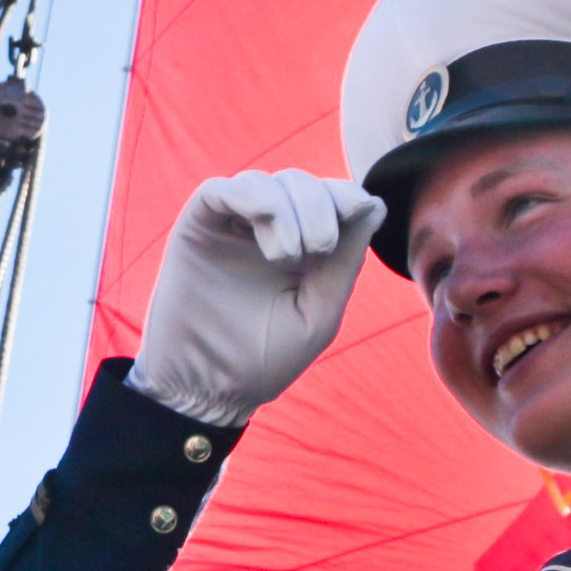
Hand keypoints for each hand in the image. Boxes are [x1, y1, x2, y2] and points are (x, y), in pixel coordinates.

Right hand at [127, 170, 384, 427]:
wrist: (204, 389)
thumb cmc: (264, 360)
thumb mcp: (319, 312)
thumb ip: (345, 261)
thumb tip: (374, 204)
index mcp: (303, 250)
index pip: (330, 198)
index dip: (347, 196)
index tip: (357, 213)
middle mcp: (267, 232)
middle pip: (301, 183)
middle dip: (320, 206)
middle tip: (318, 248)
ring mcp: (230, 228)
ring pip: (266, 182)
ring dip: (288, 208)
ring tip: (286, 254)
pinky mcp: (197, 228)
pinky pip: (220, 190)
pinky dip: (248, 193)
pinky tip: (264, 217)